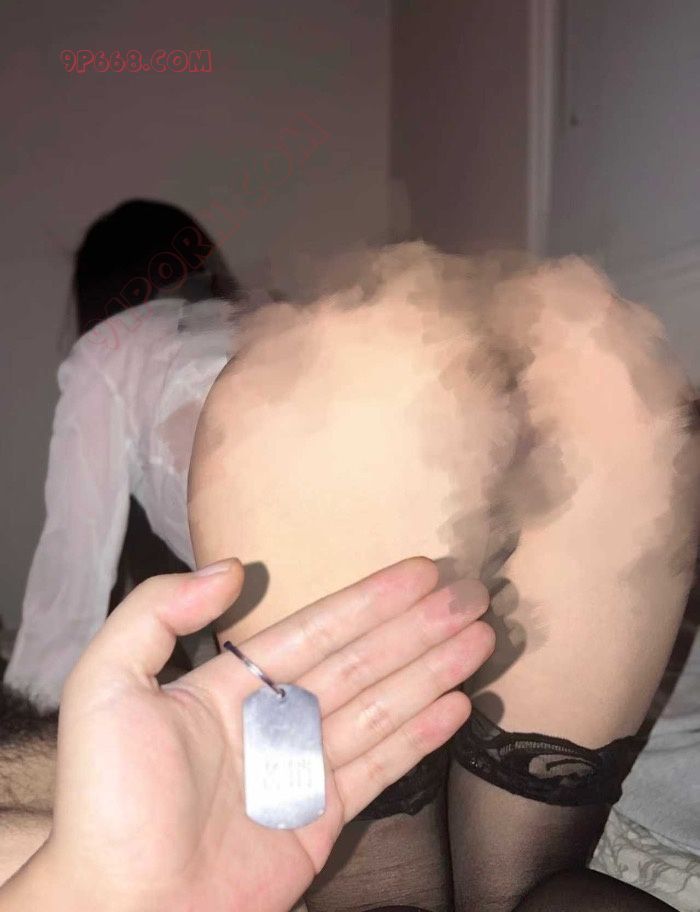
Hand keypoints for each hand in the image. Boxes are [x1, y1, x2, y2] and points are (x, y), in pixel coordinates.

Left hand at [5, 557, 491, 911]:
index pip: (317, 628)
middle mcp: (276, 718)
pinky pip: (383, 764)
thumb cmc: (109, 800)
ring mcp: (304, 767)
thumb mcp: (105, 687)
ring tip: (479, 636)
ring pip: (383, 703)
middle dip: (419, 625)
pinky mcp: (323, 817)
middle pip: (363, 659)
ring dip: (433, 668)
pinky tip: (457, 702)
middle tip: (471, 594)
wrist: (126, 907)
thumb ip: (158, 613)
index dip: (371, 599)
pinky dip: (422, 733)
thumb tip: (232, 568)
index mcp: (233, 683)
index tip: (419, 571)